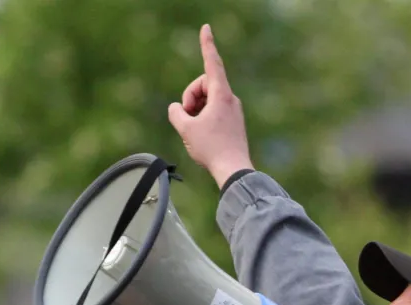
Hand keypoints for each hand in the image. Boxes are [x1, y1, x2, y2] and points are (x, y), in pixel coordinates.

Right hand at [167, 25, 254, 188]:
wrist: (234, 170)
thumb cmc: (212, 149)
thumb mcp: (185, 129)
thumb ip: (176, 113)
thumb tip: (176, 109)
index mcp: (222, 95)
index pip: (212, 63)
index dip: (207, 45)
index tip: (206, 28)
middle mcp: (231, 99)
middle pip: (203, 85)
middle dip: (190, 97)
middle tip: (186, 117)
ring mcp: (234, 111)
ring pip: (207, 100)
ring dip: (195, 110)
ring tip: (194, 131)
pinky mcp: (234, 122)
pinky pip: (213, 112)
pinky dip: (203, 119)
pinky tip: (202, 136)